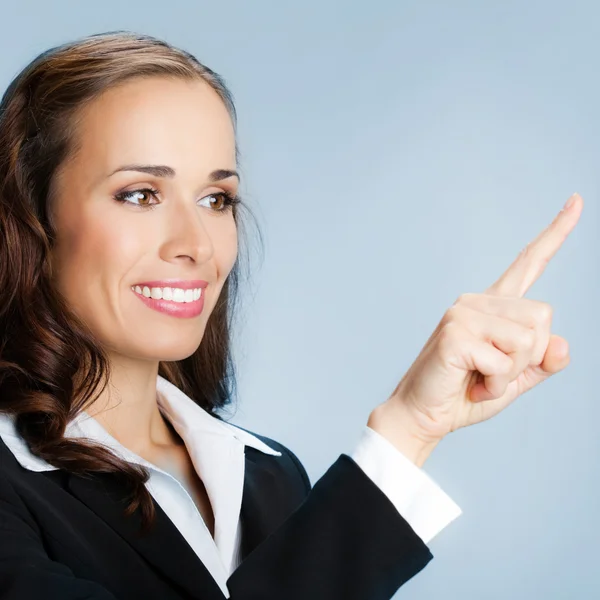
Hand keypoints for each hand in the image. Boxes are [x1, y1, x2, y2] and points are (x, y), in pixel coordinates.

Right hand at [368, 193, 582, 465]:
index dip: (555, 234)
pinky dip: (496, 384)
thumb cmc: (464, 395)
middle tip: (493, 374)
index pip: (528, 264)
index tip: (576, 200)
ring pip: (528, 339)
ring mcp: (463, 313)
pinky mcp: (455, 333)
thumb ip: (541, 361)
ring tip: (480, 378)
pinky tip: (471, 384)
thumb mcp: (515, 379)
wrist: (424, 415)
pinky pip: (505, 360)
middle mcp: (477, 302)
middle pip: (543, 317)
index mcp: (493, 307)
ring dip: (511, 372)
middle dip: (529, 357)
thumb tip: (561, 343)